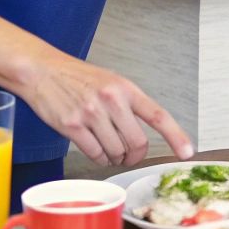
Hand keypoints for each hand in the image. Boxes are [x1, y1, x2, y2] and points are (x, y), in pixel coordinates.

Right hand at [18, 54, 192, 166]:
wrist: (41, 70)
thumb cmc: (75, 77)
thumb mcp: (109, 81)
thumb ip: (127, 104)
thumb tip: (142, 134)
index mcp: (124, 88)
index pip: (158, 116)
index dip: (176, 136)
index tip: (188, 151)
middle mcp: (111, 100)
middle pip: (137, 143)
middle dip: (134, 155)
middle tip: (127, 155)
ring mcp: (91, 113)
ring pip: (116, 152)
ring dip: (114, 158)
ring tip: (107, 149)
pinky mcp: (72, 126)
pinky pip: (95, 154)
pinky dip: (98, 158)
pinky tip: (94, 149)